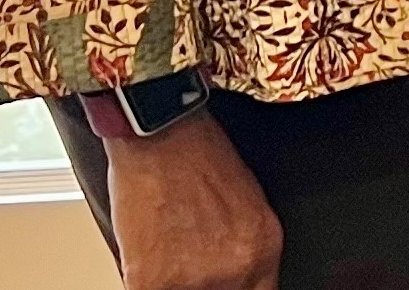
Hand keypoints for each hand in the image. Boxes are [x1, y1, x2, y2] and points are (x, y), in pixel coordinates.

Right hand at [104, 112, 281, 289]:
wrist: (160, 134)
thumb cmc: (198, 157)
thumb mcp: (247, 206)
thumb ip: (244, 247)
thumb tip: (236, 272)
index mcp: (263, 248)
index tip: (227, 285)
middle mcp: (236, 268)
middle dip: (206, 287)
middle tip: (191, 269)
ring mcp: (194, 279)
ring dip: (173, 283)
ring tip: (168, 256)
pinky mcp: (152, 281)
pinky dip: (145, 281)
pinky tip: (147, 259)